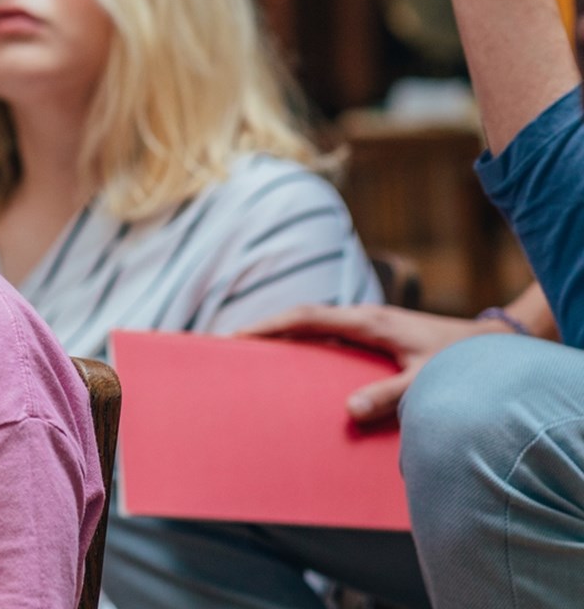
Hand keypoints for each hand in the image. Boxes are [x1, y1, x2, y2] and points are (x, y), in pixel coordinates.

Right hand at [241, 305, 509, 422]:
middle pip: (303, 319)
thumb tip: (349, 410)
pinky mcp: (378, 339)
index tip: (237, 337)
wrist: (495, 345)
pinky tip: (302, 374)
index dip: (269, 325)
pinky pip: (332, 342)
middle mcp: (364, 320)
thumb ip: (390, 395)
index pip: (307, 317)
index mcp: (368, 322)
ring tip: (256, 362)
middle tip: (231, 349)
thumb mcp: (428, 382)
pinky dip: (309, 349)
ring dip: (287, 340)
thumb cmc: (464, 363)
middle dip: (266, 330)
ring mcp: (370, 328)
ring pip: (317, 329)